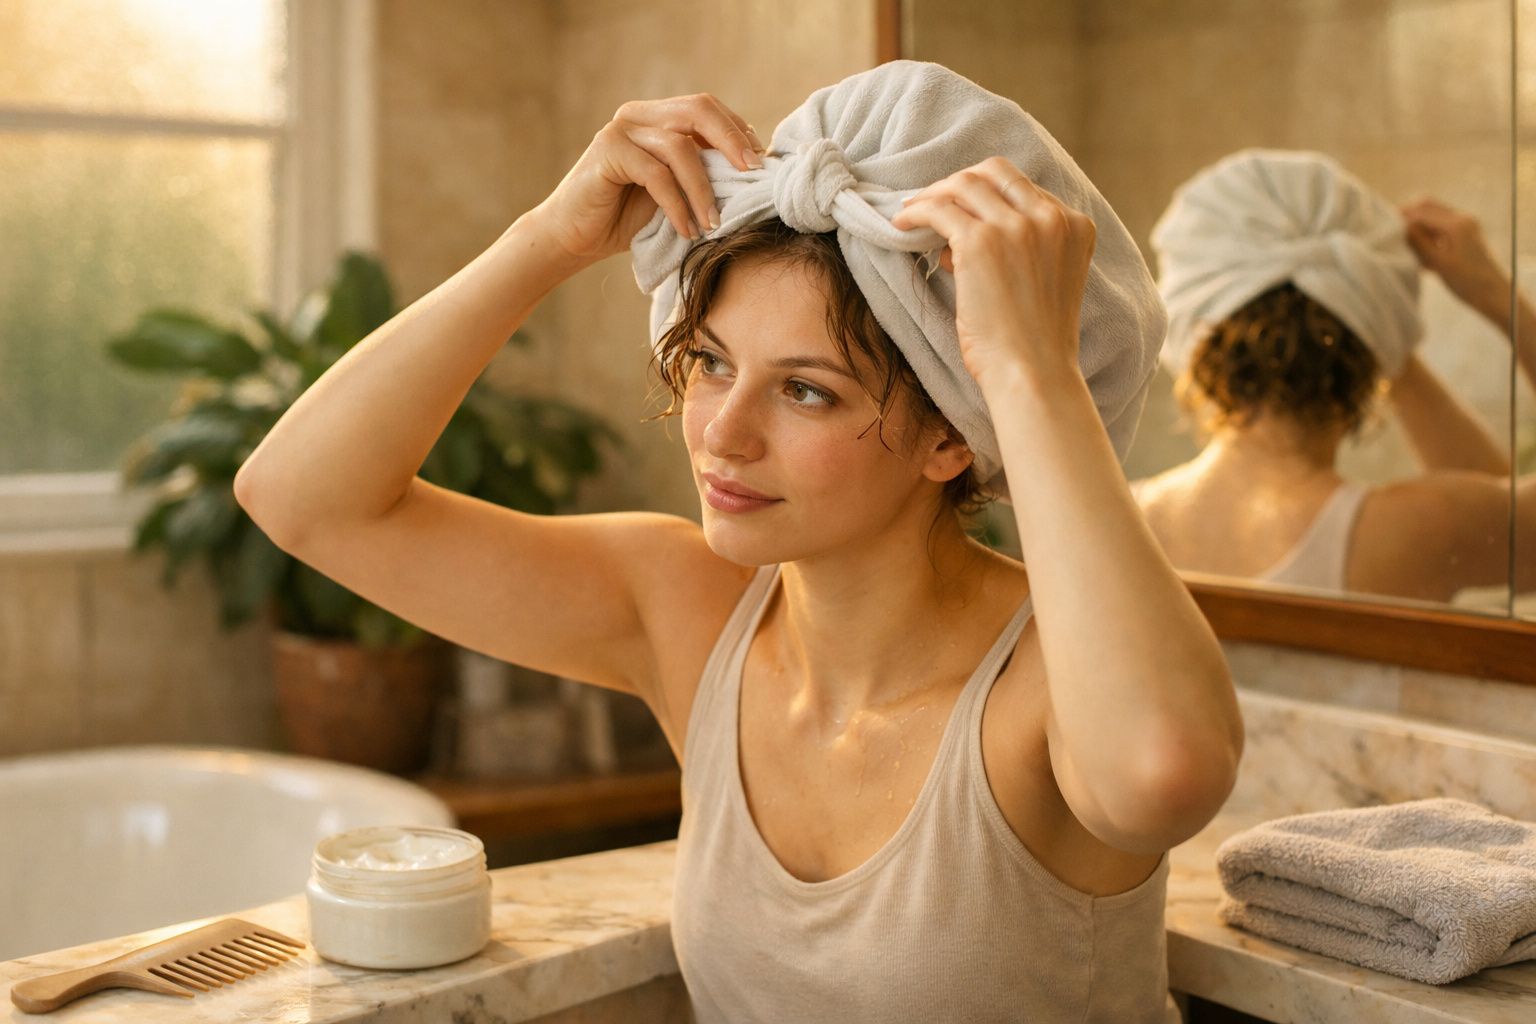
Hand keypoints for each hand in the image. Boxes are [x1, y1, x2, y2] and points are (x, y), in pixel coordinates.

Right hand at [527, 94, 764, 267]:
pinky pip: (656, 175)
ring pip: (681, 147)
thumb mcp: (675, 192)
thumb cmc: (627, 218)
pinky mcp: (607, 152)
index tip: (761, 167)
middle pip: (699, 110)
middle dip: (732, 142)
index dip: (738, 132)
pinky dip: (677, 204)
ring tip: (714, 224)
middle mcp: (639, 114)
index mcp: (657, 116)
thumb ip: (702, 173)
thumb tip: (754, 171)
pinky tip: (687, 229)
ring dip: (704, 189)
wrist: (575, 238)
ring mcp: (621, 130)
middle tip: (753, 176)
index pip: (708, 109)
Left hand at [889, 157, 1095, 388]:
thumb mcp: (1042, 282)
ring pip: (963, 185)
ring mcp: (1016, 226)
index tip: (961, 209)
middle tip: (932, 201)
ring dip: (932, 194)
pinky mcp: (981, 241)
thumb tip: (956, 238)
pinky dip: (916, 211)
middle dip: (959, 182)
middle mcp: (1050, 217)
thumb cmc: (1032, 343)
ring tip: (911, 212)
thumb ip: (1017, 251)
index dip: (986, 196)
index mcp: (1075, 225)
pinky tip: (901, 224)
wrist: (1032, 374)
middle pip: (994, 172)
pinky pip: (939, 209)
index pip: (1022, 187)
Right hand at [1400, 196, 1508, 317]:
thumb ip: (1419, 242)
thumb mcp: (1438, 262)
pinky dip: (1427, 236)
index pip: (1422, 210)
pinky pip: (1439, 229)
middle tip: (1392, 233)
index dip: (1402, 215)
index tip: (1385, 227)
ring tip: (1406, 247)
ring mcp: (1464, 227)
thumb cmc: (1467, 281)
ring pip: (1432, 218)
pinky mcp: (1464, 237)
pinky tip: (1420, 255)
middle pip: (1428, 207)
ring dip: (1417, 228)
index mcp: (1457, 224)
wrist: (1492, 294)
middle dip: (1409, 217)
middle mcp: (1462, 220)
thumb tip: (1400, 226)